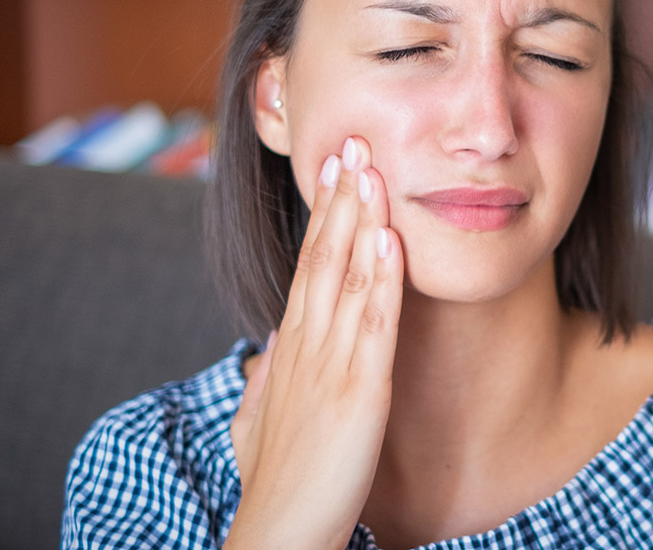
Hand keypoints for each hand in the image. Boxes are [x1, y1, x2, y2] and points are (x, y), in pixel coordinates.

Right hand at [223, 137, 403, 549]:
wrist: (279, 535)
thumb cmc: (275, 483)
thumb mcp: (262, 420)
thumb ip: (266, 379)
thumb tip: (266, 351)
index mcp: (291, 347)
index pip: (309, 266)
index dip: (324, 216)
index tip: (334, 170)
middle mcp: (307, 344)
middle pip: (324, 255)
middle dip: (340, 197)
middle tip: (352, 141)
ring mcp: (331, 364)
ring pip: (346, 276)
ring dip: (360, 219)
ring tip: (371, 168)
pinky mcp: (360, 390)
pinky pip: (373, 325)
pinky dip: (381, 279)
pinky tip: (389, 240)